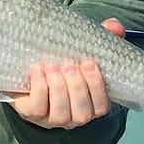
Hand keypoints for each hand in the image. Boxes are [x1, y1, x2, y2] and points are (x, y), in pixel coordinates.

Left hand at [8, 18, 122, 128]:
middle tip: (69, 65)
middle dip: (77, 87)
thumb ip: (102, 37)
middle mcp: (74, 117)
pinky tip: (38, 71)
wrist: (28, 72)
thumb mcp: (81, 50)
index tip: (89, 64)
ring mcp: (51, 118)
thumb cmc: (62, 64)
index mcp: (90, 104)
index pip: (102, 106)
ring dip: (58, 88)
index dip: (97, 88)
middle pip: (82, 114)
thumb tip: (115, 25)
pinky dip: (39, 89)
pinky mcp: (31, 114)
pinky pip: (37, 109)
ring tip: (52, 67)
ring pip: (61, 114)